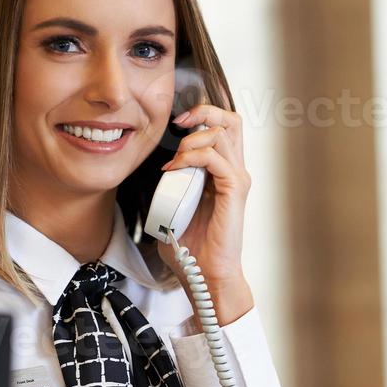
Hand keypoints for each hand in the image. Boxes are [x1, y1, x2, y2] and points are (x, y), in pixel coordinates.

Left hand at [156, 103, 254, 326]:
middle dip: (204, 112)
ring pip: (223, 133)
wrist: (205, 274)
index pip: (222, 127)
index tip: (177, 124)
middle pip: (231, 120)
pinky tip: (175, 170)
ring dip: (192, 139)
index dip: (202, 116)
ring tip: (174, 160)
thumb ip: (168, 192)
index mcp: (223, 172)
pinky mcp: (234, 190)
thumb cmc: (192, 249)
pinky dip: (192, 157)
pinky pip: (216, 158)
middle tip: (180, 124)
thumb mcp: (172, 210)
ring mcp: (236, 179)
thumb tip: (150, 180)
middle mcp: (234, 171)